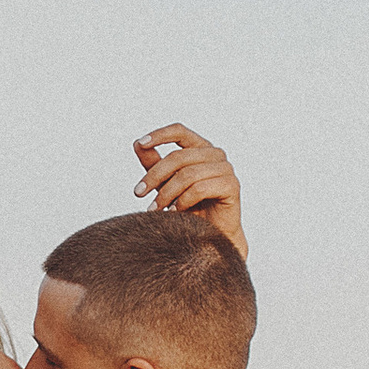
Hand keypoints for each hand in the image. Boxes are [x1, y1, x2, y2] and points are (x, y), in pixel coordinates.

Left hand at [131, 122, 245, 260]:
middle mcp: (215, 154)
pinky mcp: (231, 186)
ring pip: (187, 174)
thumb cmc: (189, 208)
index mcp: (200, 148)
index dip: (159, 135)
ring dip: (166, 193)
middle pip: (178, 156)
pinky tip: (176, 212)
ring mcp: (226, 169)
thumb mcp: (165, 183)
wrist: (209, 237)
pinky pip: (200, 188)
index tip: (140, 144)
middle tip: (139, 193)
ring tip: (155, 208)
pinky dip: (183, 201)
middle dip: (155, 176)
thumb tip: (137, 144)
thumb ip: (154, 163)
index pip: (180, 131)